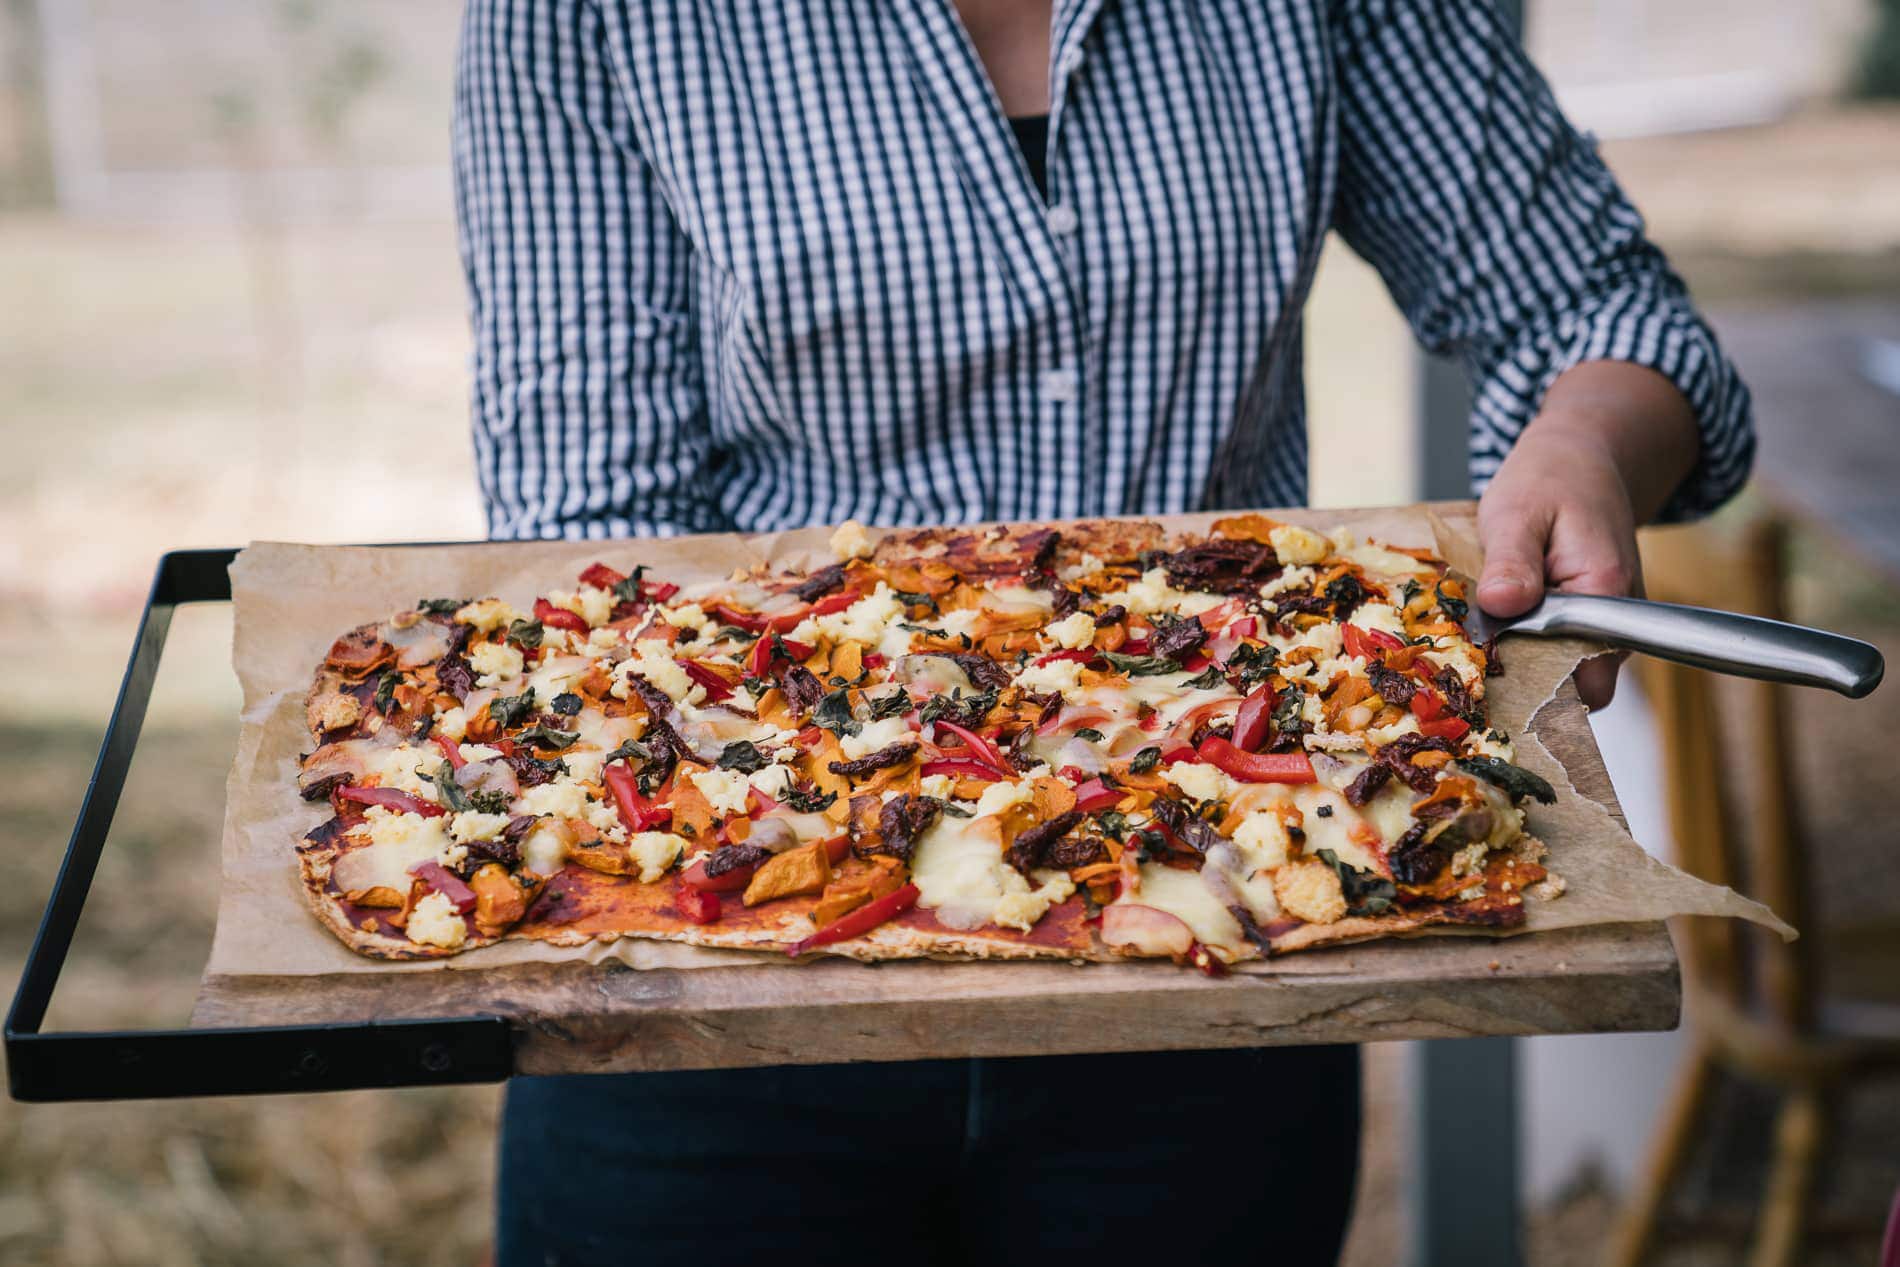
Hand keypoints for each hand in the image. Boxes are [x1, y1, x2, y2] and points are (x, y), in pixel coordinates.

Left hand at [1474, 362, 1700, 709]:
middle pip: (1573, 685)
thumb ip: (1511, 562)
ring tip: (1477, 646)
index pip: (1586, 683)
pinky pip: (1558, 649)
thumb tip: (1502, 606)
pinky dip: (1525, 645)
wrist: (1581, 457)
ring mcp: (1603, 621)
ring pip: (1563, 669)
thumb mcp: (1517, 512)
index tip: (1485, 690)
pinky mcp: (1587, 618)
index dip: (1538, 694)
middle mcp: (1614, 619)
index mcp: (1604, 593)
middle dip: (1523, 683)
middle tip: (1468, 670)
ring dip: (1521, 662)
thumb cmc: (1549, 479)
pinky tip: (1494, 630)